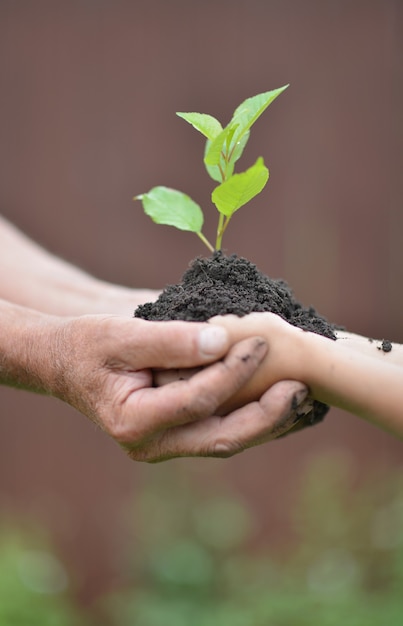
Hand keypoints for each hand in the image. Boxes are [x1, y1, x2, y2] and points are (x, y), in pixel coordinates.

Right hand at [42, 315, 306, 460]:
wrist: (67, 365)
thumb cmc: (88, 346)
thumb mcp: (121, 335)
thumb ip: (169, 339)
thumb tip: (222, 340)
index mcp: (134, 422)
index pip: (199, 399)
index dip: (234, 370)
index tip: (262, 341)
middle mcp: (152, 445)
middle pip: (223, 438)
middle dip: (268, 414)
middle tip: (302, 388)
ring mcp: (165, 446)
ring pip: (227, 441)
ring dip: (268, 421)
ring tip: (303, 397)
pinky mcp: (176, 436)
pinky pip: (221, 431)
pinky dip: (252, 418)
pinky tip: (279, 401)